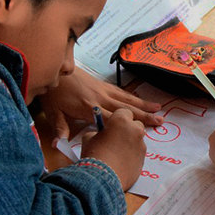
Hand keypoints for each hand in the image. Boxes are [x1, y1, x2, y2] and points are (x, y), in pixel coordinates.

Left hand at [40, 68, 162, 142]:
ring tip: (159, 108)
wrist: (56, 69)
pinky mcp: (104, 85)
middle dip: (144, 115)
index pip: (112, 120)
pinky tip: (142, 100)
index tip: (143, 131)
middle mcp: (101, 99)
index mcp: (89, 109)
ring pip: (127, 99)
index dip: (128, 125)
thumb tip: (57, 145)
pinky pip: (122, 92)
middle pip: (126, 109)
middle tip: (161, 120)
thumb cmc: (54, 94)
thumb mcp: (54, 113)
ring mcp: (104, 91)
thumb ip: (59, 129)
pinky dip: (133, 96)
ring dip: (144, 104)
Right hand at [81, 108, 146, 189]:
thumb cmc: (94, 154)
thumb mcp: (89, 138)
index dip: (118, 118)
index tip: (113, 125)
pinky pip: (138, 153)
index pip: (124, 112)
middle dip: (128, 129)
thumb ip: (97, 132)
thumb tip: (100, 134)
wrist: (102, 178)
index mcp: (121, 120)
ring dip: (131, 143)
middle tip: (116, 138)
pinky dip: (132, 156)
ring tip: (117, 153)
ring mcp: (142, 145)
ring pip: (138, 140)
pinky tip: (121, 163)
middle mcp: (135, 130)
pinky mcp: (144, 159)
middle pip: (135, 124)